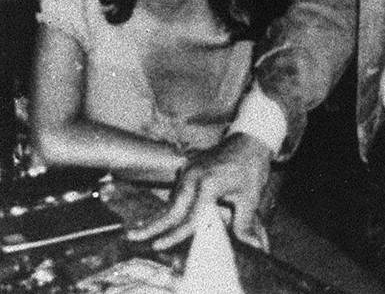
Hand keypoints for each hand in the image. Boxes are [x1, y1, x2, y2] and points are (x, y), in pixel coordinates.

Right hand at [125, 132, 271, 250]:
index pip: (189, 216)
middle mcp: (194, 176)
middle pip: (171, 206)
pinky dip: (169, 204)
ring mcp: (190, 169)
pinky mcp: (190, 167)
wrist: (251, 138)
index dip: (174, 234)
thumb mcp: (250, 195)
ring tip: (139, 230)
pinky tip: (160, 215)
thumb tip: (252, 246)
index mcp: (208, 183)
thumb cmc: (251, 166)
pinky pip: (176, 189)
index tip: (158, 246)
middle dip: (152, 224)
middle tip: (132, 237)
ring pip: (172, 198)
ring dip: (159, 215)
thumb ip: (245, 223)